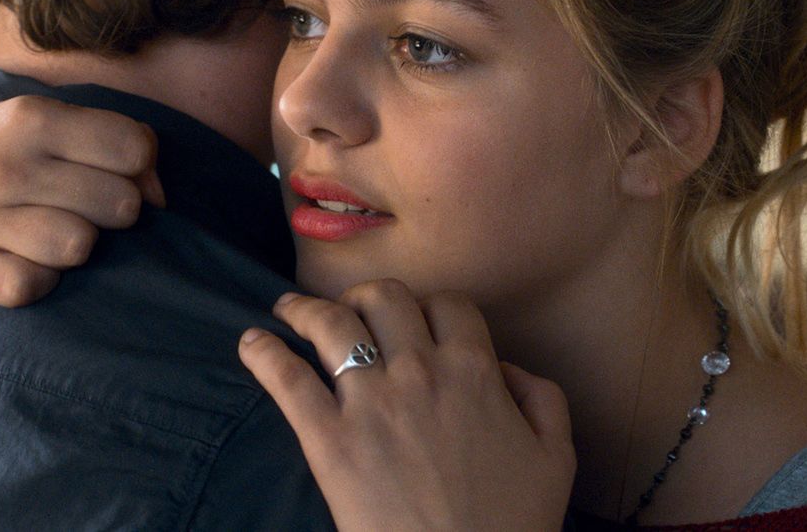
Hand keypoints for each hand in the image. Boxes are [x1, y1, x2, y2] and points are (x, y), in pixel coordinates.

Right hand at [0, 96, 163, 306]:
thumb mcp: (29, 119)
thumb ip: (99, 140)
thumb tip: (159, 193)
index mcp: (28, 119)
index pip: (132, 147)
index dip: (141, 165)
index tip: (118, 172)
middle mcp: (2, 166)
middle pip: (117, 204)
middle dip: (114, 208)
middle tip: (84, 204)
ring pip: (78, 246)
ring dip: (77, 244)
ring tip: (52, 230)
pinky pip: (28, 287)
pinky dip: (37, 279)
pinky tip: (23, 259)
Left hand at [238, 279, 575, 531]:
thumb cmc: (513, 524)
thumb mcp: (556, 457)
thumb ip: (542, 397)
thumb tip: (506, 368)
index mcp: (475, 370)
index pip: (448, 305)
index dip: (432, 306)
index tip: (417, 319)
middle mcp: (420, 372)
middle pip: (384, 299)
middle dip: (366, 297)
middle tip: (351, 310)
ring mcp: (370, 403)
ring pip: (331, 324)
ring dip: (305, 308)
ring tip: (287, 310)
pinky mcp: (328, 441)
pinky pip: (287, 381)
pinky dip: (263, 354)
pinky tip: (250, 343)